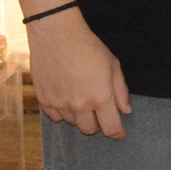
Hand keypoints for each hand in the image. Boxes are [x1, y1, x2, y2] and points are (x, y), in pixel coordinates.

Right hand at [25, 8, 132, 138]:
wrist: (56, 35)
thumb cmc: (89, 47)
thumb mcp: (113, 65)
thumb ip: (121, 91)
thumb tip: (126, 111)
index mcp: (100, 97)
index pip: (111, 128)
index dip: (117, 134)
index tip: (120, 134)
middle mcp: (79, 105)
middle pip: (90, 130)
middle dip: (98, 124)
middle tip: (100, 111)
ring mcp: (60, 104)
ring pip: (72, 123)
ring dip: (80, 116)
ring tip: (82, 97)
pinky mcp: (44, 100)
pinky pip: (55, 117)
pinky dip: (63, 112)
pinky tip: (66, 98)